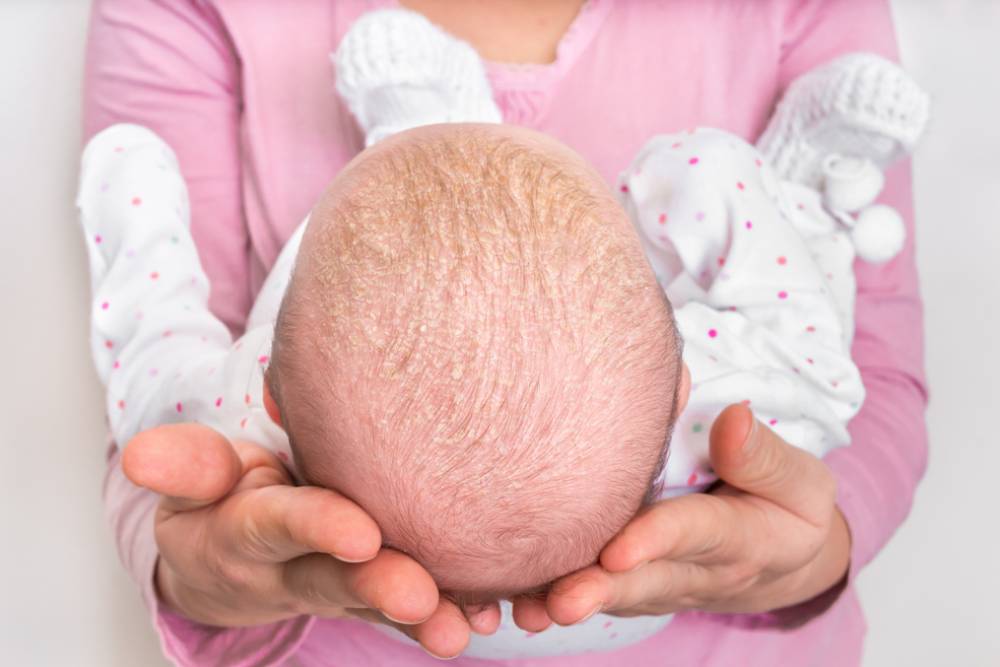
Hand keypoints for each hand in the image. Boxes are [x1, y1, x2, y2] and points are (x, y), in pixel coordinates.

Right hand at [122, 424, 499, 657]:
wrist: (236, 554)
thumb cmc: (224, 498)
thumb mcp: (196, 478)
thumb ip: (186, 465)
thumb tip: (139, 456)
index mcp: (252, 531)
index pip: (281, 524)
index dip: (316, 528)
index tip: (359, 532)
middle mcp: (297, 568)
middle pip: (337, 578)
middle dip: (378, 589)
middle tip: (424, 598)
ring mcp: (337, 585)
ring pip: (381, 603)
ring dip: (423, 617)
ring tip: (464, 628)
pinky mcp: (376, 588)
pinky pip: (412, 605)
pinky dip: (448, 610)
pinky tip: (493, 613)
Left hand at [510, 404, 850, 628]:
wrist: (783, 561)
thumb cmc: (787, 507)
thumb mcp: (801, 481)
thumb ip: (764, 455)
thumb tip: (730, 418)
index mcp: (740, 539)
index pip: (693, 535)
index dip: (655, 540)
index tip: (617, 549)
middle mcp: (694, 571)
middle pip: (642, 579)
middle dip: (600, 590)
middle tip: (560, 601)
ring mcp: (661, 584)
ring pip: (613, 592)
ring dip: (572, 600)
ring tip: (529, 610)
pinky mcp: (636, 584)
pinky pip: (600, 591)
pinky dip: (556, 597)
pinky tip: (515, 600)